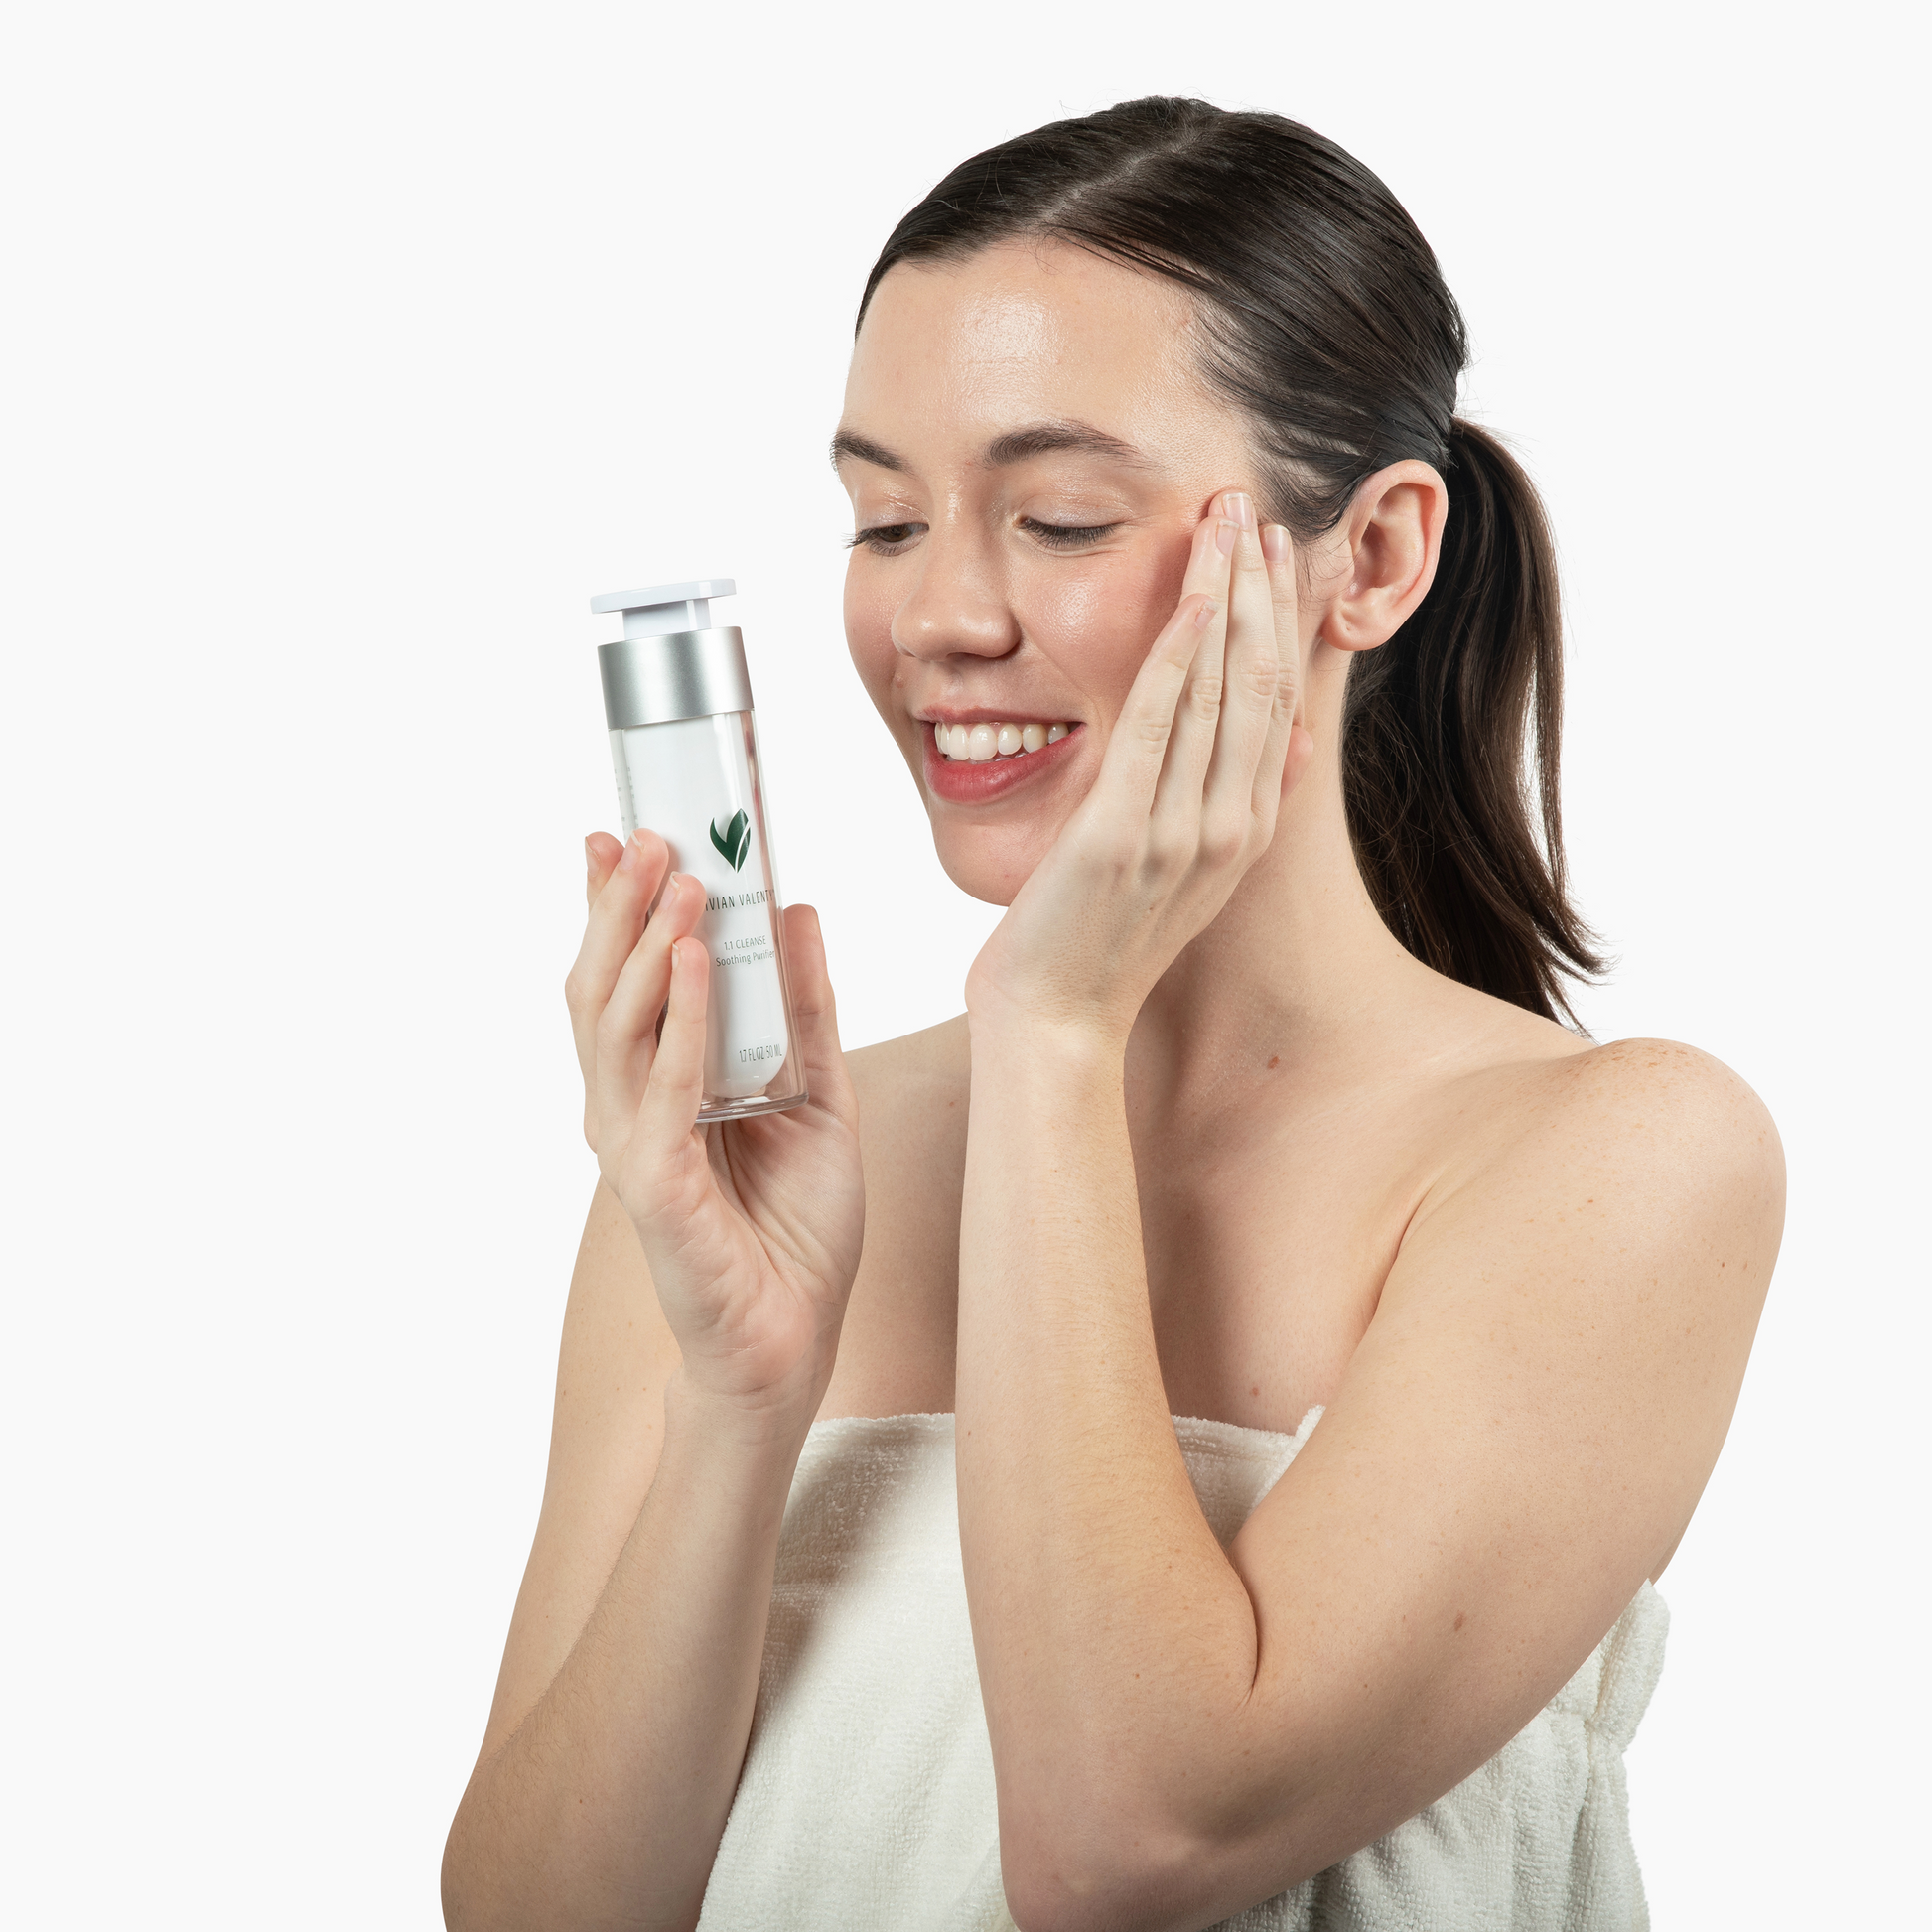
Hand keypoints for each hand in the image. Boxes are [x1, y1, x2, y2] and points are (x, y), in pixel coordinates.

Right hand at [565, 832, 865, 1418]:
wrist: (795, 1336)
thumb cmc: (795, 1225)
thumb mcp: (817, 1093)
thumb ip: (804, 1009)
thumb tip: (796, 910)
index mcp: (659, 1082)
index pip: (622, 978)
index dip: (614, 907)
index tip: (622, 833)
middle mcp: (629, 1105)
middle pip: (602, 988)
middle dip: (620, 906)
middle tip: (646, 835)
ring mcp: (633, 1144)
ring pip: (618, 1026)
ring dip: (646, 945)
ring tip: (678, 880)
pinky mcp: (656, 1185)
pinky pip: (663, 1087)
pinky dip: (677, 1020)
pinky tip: (693, 962)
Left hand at [964, 492, 1314, 1043]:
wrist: (1056, 1023)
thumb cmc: (1098, 946)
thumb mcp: (1179, 876)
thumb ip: (1220, 809)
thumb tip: (1270, 745)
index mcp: (1244, 832)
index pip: (1276, 703)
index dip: (1281, 620)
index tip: (1275, 552)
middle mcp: (1229, 828)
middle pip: (1262, 682)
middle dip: (1263, 587)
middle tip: (1257, 504)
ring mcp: (1181, 833)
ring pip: (1220, 689)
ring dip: (1228, 595)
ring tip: (1229, 518)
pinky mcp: (1122, 836)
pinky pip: (1158, 725)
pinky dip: (1179, 655)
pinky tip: (1192, 596)